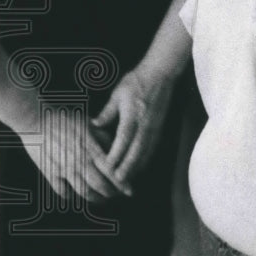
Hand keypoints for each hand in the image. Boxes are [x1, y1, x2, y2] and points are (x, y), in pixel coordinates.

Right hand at [22, 107, 129, 202]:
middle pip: (100, 185)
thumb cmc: (64, 119)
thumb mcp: (89, 125)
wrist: (36, 120)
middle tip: (116, 194)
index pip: (112, 171)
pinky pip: (62, 191)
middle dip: (111, 193)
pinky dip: (70, 196)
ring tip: (101, 198)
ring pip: (83, 191)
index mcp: (92, 149)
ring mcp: (64, 169)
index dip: (122, 183)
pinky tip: (75, 196)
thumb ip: (103, 138)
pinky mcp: (50, 173)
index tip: (130, 190)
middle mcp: (79, 162)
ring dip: (94, 198)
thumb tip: (116, 150)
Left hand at [91, 66, 176, 186]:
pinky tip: (140, 166)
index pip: (124, 138)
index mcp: (133, 114)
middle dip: (128, 167)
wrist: (161, 73)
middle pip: (136, 150)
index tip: (107, 167)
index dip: (116, 154)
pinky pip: (152, 147)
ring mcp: (154, 126)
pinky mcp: (160, 127)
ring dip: (137, 166)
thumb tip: (94, 126)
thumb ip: (107, 112)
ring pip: (146, 151)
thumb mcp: (118, 94)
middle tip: (118, 181)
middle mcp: (145, 123)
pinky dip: (146, 159)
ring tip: (128, 180)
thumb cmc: (137, 81)